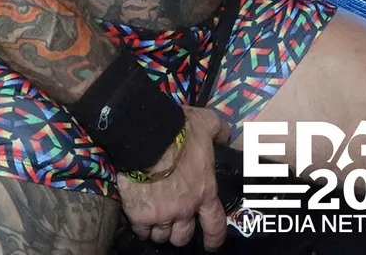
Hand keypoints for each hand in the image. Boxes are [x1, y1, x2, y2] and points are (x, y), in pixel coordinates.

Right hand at [117, 105, 230, 248]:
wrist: (147, 137)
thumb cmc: (180, 130)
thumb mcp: (207, 123)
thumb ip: (218, 131)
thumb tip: (225, 136)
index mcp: (204, 191)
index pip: (215, 224)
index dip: (214, 238)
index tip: (212, 244)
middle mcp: (185, 208)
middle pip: (184, 235)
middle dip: (180, 231)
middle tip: (175, 220)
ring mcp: (162, 214)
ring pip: (162, 235)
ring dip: (160, 229)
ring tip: (157, 217)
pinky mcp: (140, 215)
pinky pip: (142, 230)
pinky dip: (142, 226)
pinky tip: (141, 215)